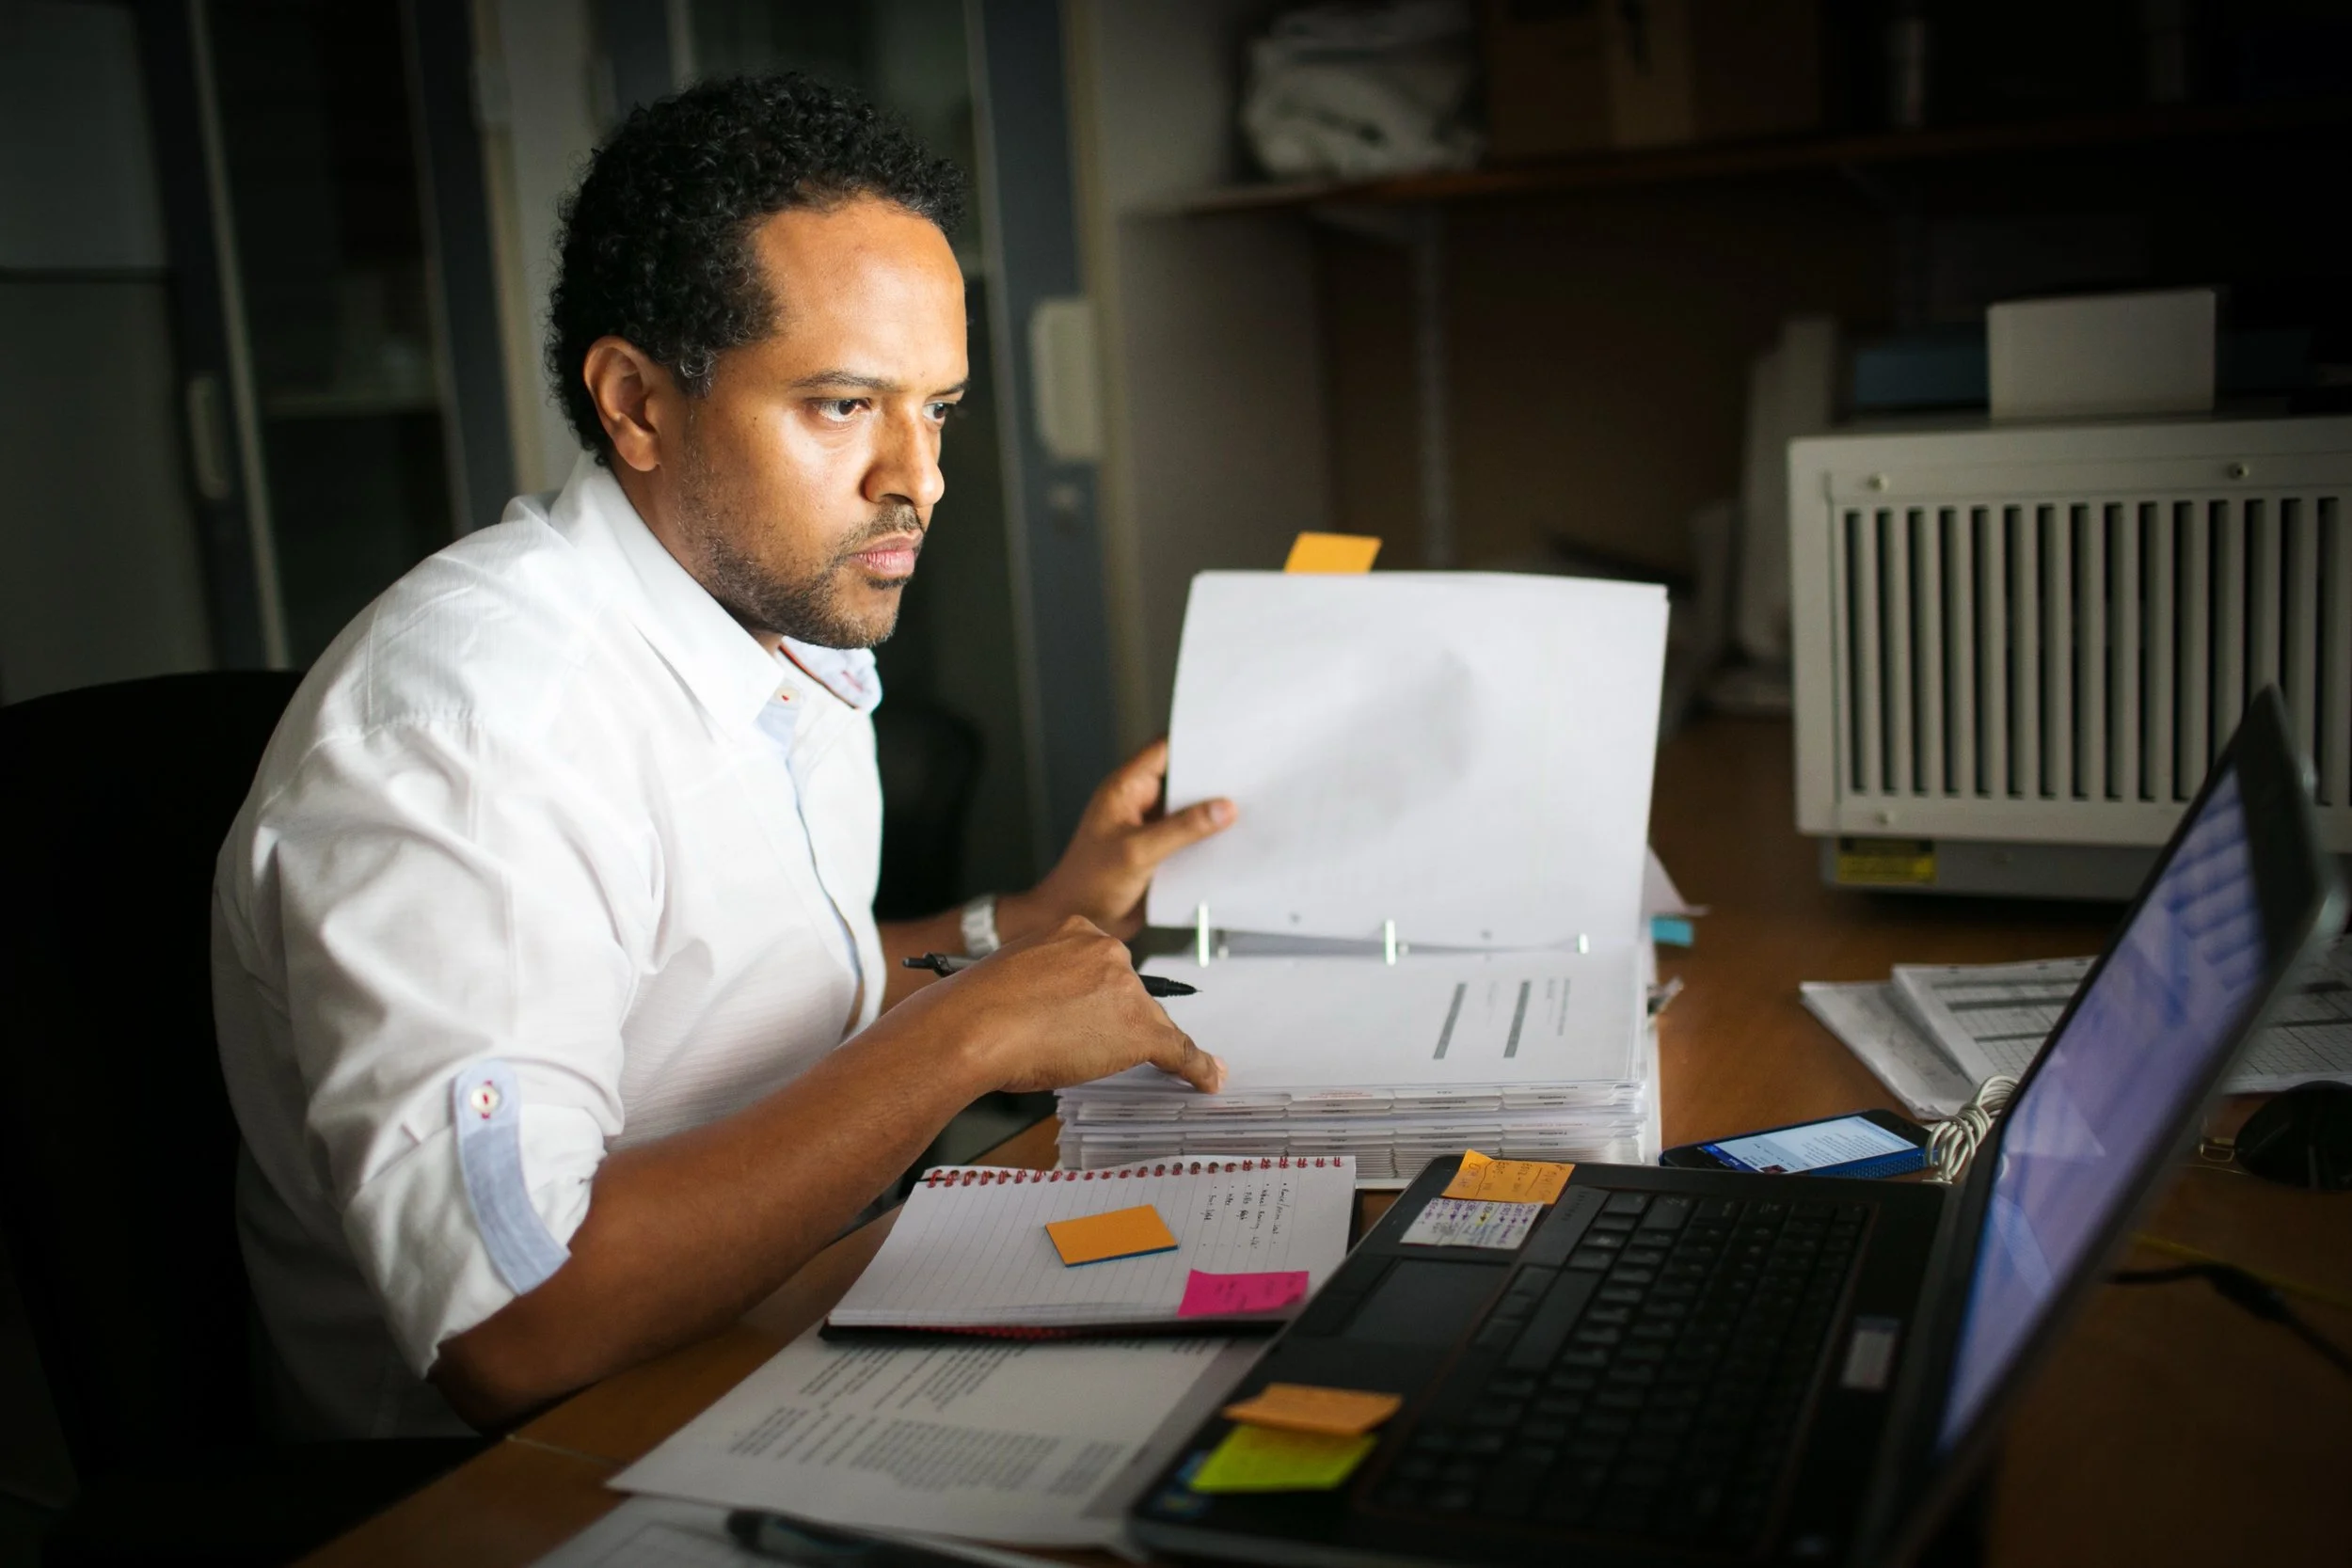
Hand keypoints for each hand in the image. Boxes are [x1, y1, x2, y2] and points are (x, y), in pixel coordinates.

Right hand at [901, 916, 1224, 1093]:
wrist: (973, 1029)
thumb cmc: (976, 1010)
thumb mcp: (1012, 975)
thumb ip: (1045, 983)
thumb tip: (1055, 1014)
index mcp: (1073, 930)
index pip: (1102, 967)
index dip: (1093, 997)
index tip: (1086, 1012)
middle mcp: (1106, 951)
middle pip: (1128, 992)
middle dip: (1106, 1018)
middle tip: (1067, 1039)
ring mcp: (1125, 989)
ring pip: (1145, 1021)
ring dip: (1127, 1042)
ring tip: (1082, 1058)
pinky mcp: (1139, 1029)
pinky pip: (1178, 1050)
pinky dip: (1196, 1067)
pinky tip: (1209, 1077)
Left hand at [1000, 739, 1234, 940]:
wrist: (1076, 922)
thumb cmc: (1088, 883)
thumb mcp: (1137, 852)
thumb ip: (1181, 829)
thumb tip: (1223, 808)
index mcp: (1125, 788)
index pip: (1164, 750)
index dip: (1195, 741)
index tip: (1229, 740)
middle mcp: (1139, 803)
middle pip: (1182, 780)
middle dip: (1212, 779)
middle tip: (1248, 778)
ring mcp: (1150, 828)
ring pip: (1189, 811)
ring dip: (1213, 813)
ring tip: (1251, 808)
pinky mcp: (1160, 853)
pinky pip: (1190, 838)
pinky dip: (1209, 840)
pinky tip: (1234, 842)